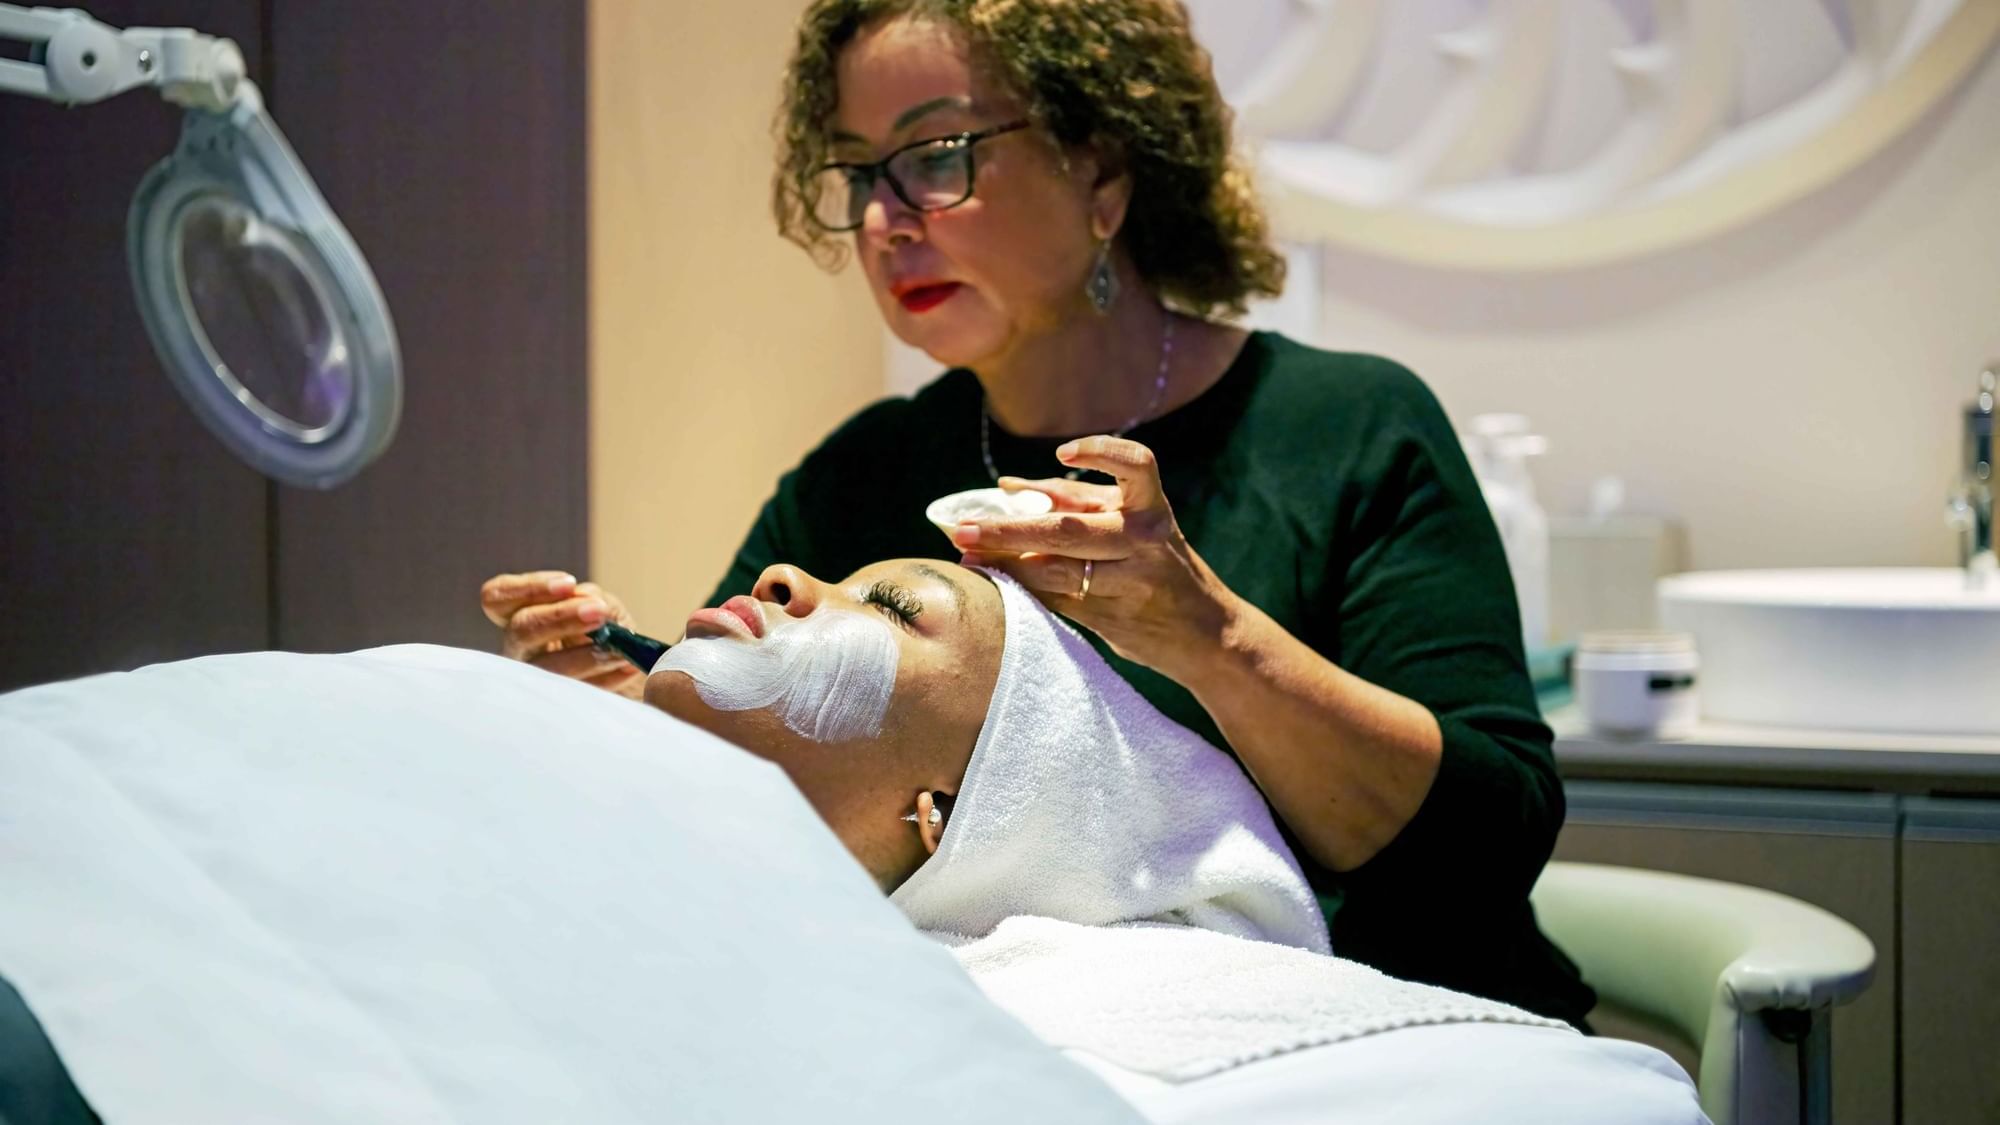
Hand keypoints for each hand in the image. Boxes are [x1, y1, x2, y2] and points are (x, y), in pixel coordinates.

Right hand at [479, 571, 644, 698]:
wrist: (631, 675)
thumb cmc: (607, 634)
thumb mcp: (603, 608)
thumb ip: (592, 598)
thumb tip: (584, 596)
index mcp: (520, 616)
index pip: (497, 597)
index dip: (528, 588)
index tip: (569, 583)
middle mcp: (518, 648)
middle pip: (522, 628)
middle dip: (561, 617)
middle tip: (599, 611)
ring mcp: (530, 679)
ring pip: (546, 667)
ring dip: (588, 655)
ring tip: (621, 648)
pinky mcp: (554, 706)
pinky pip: (575, 692)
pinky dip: (606, 678)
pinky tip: (628, 668)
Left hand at [954, 436, 1239, 683]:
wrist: (1207, 634)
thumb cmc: (1156, 566)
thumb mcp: (1129, 525)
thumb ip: (1075, 504)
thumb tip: (1008, 485)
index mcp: (1149, 508)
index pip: (1136, 465)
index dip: (1100, 452)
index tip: (1062, 456)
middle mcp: (1143, 541)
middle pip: (1068, 529)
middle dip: (1008, 528)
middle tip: (964, 528)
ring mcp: (1129, 582)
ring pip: (1055, 572)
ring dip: (1004, 564)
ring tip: (968, 556)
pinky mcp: (1114, 618)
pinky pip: (1057, 600)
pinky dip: (1022, 588)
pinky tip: (994, 580)